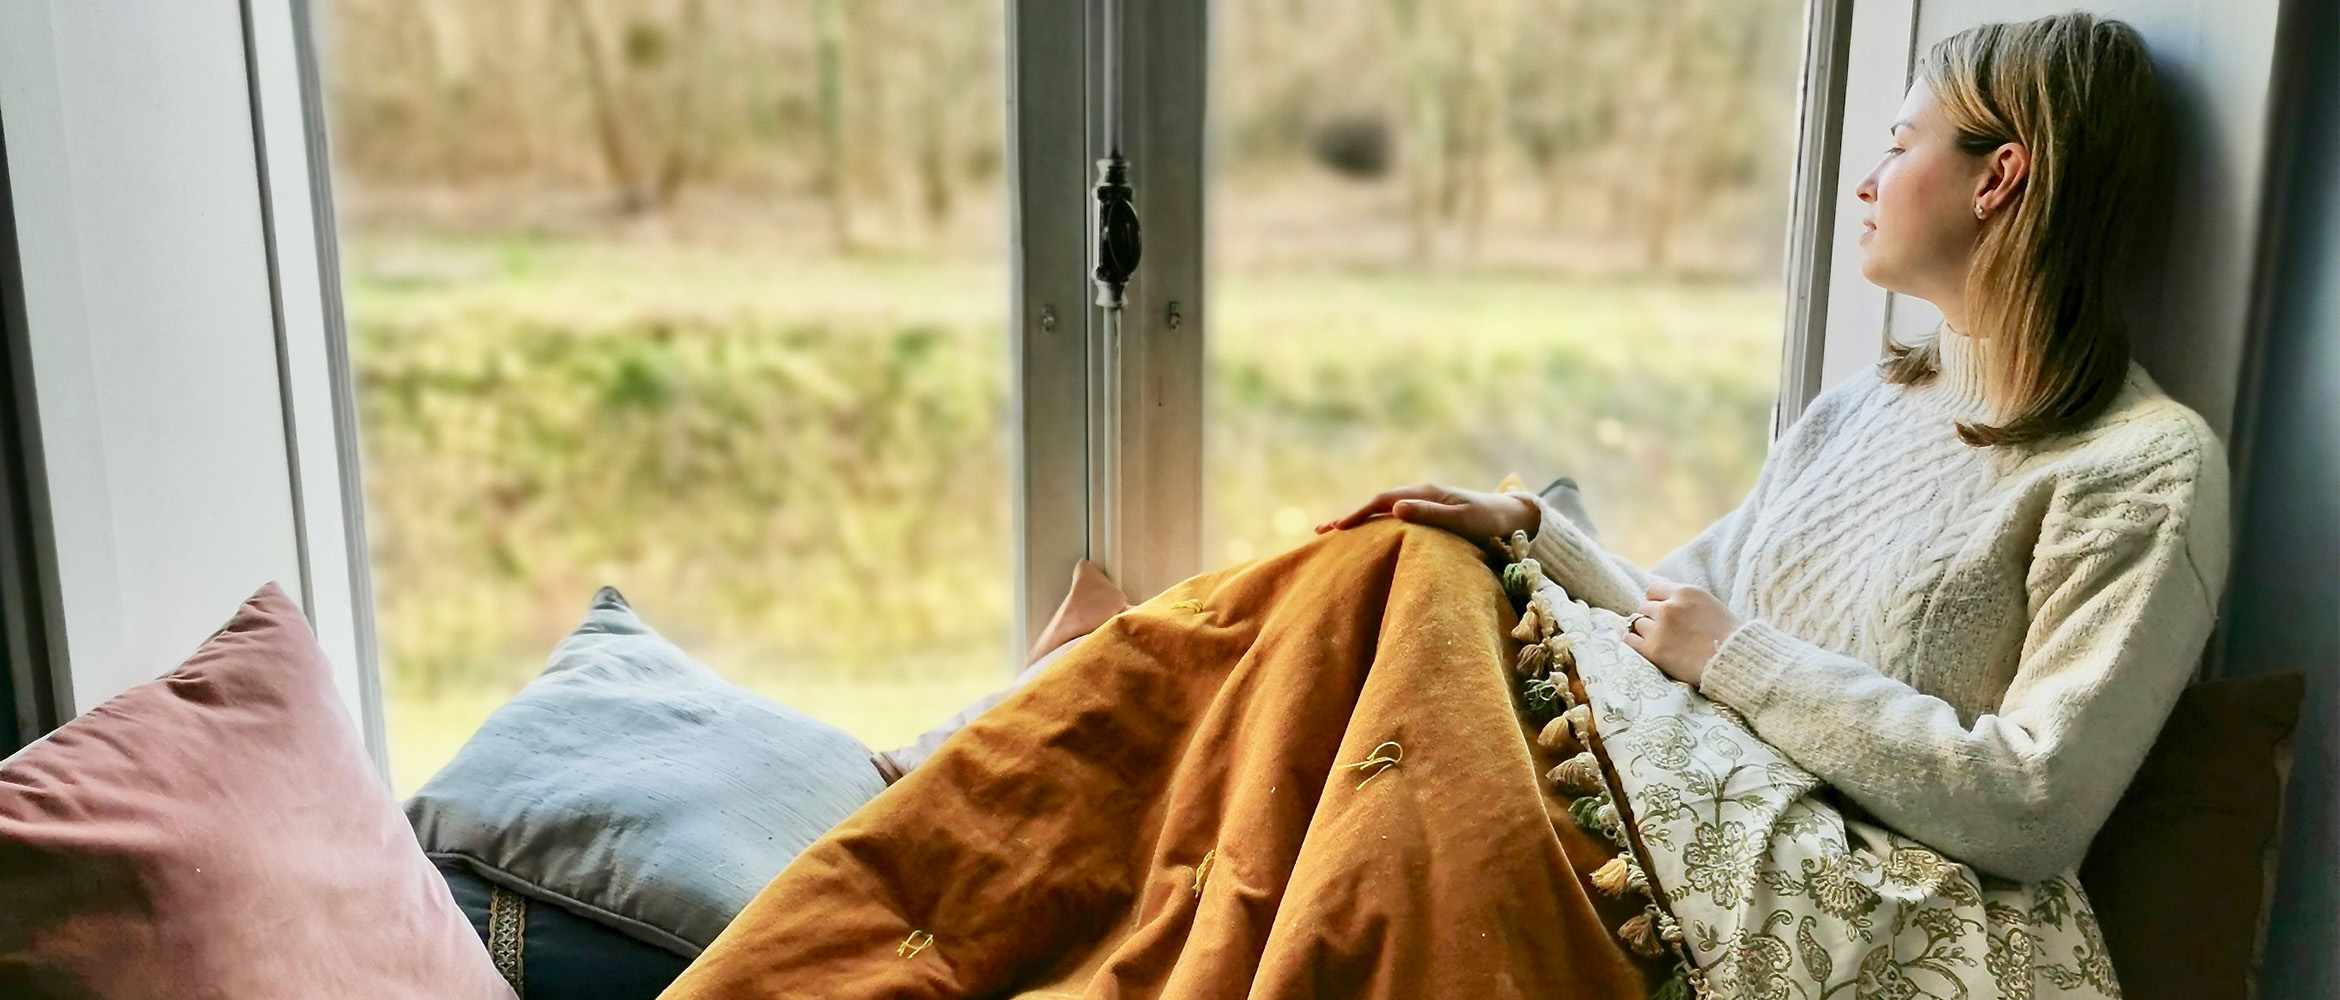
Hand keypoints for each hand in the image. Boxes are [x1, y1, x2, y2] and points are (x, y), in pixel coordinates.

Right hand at [1315, 482, 1539, 549]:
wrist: (1511, 515)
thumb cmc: (1489, 520)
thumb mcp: (1461, 519)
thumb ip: (1429, 514)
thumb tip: (1394, 509)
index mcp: (1425, 493)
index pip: (1382, 501)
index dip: (1358, 513)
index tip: (1337, 528)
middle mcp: (1421, 493)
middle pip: (1377, 503)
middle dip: (1350, 515)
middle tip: (1321, 530)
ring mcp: (1425, 501)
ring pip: (1384, 509)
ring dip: (1360, 519)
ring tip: (1335, 532)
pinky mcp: (1430, 511)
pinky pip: (1395, 515)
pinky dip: (1375, 523)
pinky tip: (1368, 532)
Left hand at [1620, 582, 1740, 685]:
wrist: (1735, 662)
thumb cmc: (1729, 636)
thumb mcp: (1708, 605)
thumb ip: (1684, 600)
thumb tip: (1661, 600)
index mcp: (1685, 592)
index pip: (1653, 590)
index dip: (1656, 602)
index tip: (1661, 612)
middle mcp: (1669, 607)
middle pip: (1644, 607)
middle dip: (1651, 617)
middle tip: (1663, 631)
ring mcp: (1659, 629)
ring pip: (1637, 623)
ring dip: (1645, 631)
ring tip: (1659, 641)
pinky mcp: (1653, 650)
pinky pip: (1630, 640)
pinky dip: (1634, 642)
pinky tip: (1644, 646)